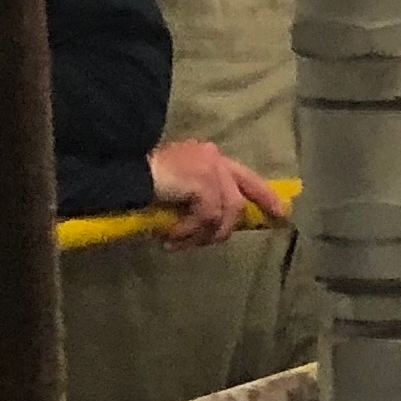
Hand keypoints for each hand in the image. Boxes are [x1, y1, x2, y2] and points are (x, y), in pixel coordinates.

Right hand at [146, 140, 287, 247]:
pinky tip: (171, 237)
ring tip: (181, 243)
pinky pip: (207, 218)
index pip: (247, 177)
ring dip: (203, 235)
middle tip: (214, 242)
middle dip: (231, 226)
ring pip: (225, 214)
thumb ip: (199, 197)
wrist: (119, 173)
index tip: (281, 215)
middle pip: (240, 199)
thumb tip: (217, 225)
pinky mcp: (203, 183)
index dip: (266, 197)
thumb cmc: (141, 180)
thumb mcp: (177, 187)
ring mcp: (211, 169)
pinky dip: (190, 232)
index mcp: (210, 156)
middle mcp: (215, 158)